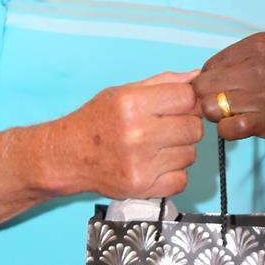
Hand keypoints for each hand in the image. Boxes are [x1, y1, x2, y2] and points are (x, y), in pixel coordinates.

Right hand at [49, 70, 201, 198]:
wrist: (67, 156)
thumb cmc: (96, 121)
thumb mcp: (123, 92)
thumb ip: (163, 83)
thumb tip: (197, 77)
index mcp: (131, 104)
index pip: (187, 97)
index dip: (188, 100)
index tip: (180, 105)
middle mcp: (136, 134)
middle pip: (194, 127)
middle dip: (187, 125)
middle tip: (168, 127)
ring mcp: (140, 164)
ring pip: (191, 154)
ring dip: (180, 150)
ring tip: (157, 147)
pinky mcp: (142, 187)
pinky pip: (181, 180)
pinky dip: (173, 174)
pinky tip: (156, 165)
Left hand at [194, 33, 264, 142]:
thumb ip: (249, 54)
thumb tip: (220, 68)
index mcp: (254, 46)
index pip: (210, 65)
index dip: (211, 82)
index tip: (222, 91)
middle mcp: (252, 67)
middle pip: (203, 86)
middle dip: (207, 99)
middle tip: (222, 107)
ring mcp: (258, 94)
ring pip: (210, 108)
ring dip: (218, 116)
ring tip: (234, 117)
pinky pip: (228, 128)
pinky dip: (229, 131)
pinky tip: (241, 128)